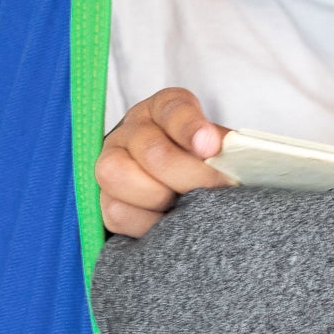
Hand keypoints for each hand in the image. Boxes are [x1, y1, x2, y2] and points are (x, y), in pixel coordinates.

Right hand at [95, 87, 228, 236]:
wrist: (189, 190)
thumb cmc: (209, 164)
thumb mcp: (223, 150)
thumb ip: (228, 152)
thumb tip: (229, 169)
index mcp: (165, 108)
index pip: (173, 109)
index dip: (191, 127)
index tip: (210, 147)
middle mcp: (133, 129)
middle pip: (150, 150)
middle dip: (188, 176)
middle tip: (217, 190)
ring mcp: (111, 160)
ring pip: (116, 175)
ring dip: (158, 197)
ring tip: (186, 207)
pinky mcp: (104, 197)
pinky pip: (115, 211)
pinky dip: (145, 223)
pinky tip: (168, 225)